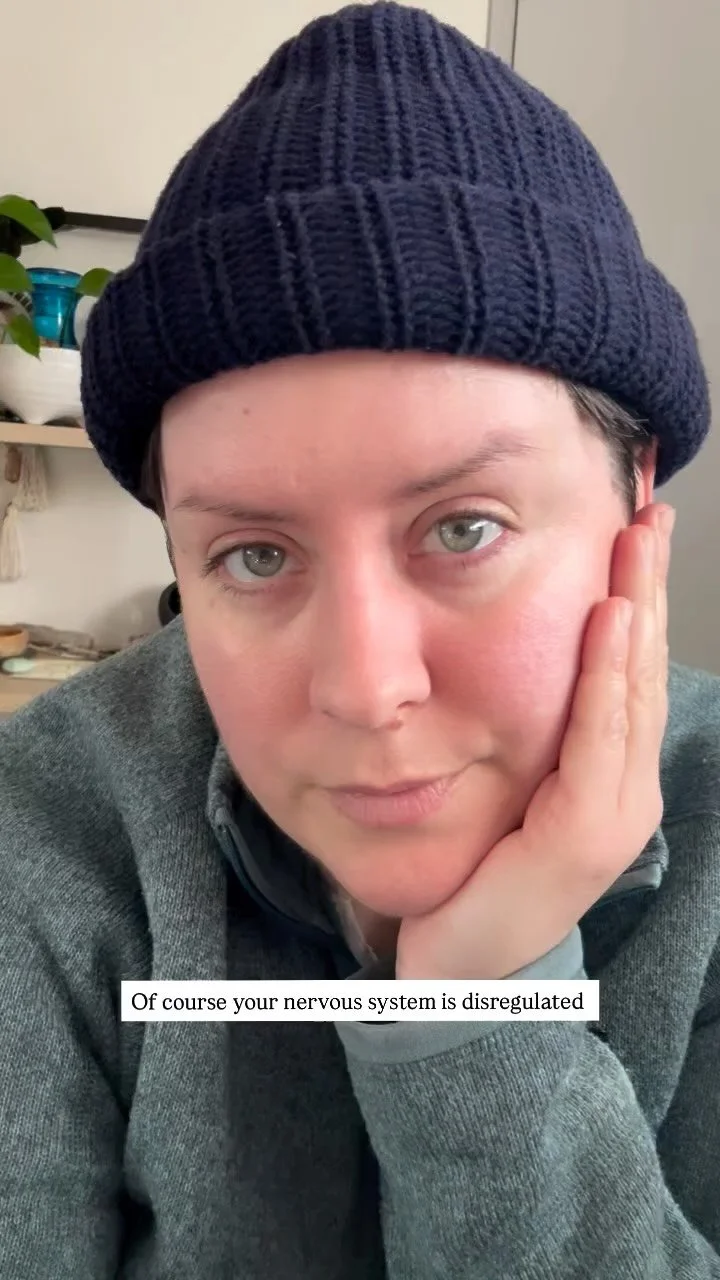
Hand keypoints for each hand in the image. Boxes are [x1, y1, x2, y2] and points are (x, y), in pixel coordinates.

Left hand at [396, 502, 673, 981]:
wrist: (452, 964)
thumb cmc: (473, 868)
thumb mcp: (504, 781)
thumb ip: (521, 726)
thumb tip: (506, 651)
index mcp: (606, 773)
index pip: (625, 667)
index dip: (634, 594)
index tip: (631, 524)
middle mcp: (624, 788)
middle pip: (640, 667)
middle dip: (645, 582)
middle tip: (645, 507)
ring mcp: (613, 814)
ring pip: (629, 691)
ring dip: (635, 608)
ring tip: (634, 541)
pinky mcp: (583, 837)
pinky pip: (598, 740)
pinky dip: (606, 675)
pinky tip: (609, 618)